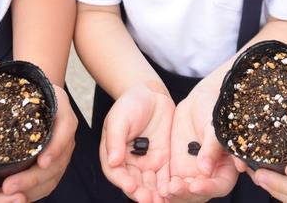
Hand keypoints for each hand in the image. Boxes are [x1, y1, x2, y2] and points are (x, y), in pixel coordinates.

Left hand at [0, 84, 77, 200]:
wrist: (32, 94)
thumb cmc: (23, 87)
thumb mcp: (17, 77)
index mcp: (59, 108)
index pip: (66, 128)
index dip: (57, 146)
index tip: (41, 159)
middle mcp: (63, 132)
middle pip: (58, 160)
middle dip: (34, 177)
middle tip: (9, 186)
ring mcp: (59, 150)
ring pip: (52, 176)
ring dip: (31, 189)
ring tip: (6, 193)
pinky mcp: (51, 164)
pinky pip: (46, 183)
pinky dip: (31, 192)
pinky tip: (12, 197)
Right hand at [100, 83, 174, 202]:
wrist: (151, 94)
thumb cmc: (130, 103)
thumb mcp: (119, 118)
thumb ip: (115, 139)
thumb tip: (112, 161)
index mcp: (113, 154)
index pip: (116, 172)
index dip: (122, 181)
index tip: (130, 186)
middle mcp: (129, 163)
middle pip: (134, 183)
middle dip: (140, 193)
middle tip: (148, 200)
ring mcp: (147, 163)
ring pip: (149, 184)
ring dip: (154, 195)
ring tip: (161, 201)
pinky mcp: (163, 160)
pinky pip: (165, 177)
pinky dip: (168, 187)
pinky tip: (173, 193)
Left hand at [165, 84, 237, 200]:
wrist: (199, 100)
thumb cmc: (214, 109)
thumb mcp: (214, 125)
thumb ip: (211, 147)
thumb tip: (205, 169)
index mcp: (226, 166)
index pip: (220, 185)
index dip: (209, 188)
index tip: (194, 186)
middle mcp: (210, 174)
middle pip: (199, 194)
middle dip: (186, 194)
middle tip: (172, 189)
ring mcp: (193, 173)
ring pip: (184, 192)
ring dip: (173, 195)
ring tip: (162, 191)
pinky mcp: (178, 168)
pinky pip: (171, 183)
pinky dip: (164, 188)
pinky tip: (155, 187)